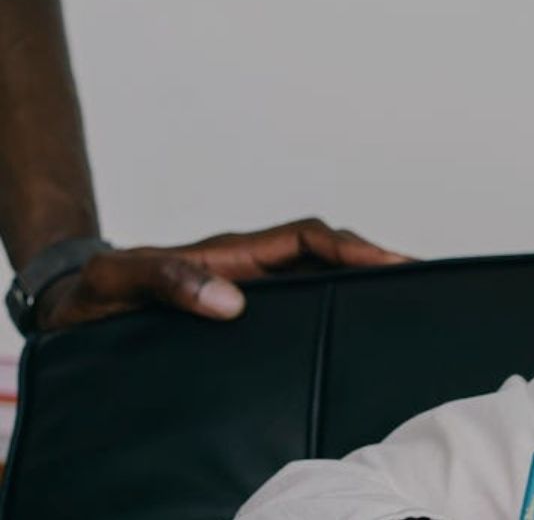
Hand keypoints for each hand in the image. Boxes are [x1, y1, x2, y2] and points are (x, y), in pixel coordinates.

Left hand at [32, 217, 411, 329]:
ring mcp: (251, 289)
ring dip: (362, 282)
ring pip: (320, 276)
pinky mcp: (246, 314)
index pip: (309, 239)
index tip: (394, 263)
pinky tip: (353, 331)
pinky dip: (337, 307)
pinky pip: (304, 303)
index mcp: (235, 253)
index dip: (354, 249)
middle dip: (377, 260)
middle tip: (424, 279)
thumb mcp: (124, 280)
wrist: (71, 307)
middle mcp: (251, 268)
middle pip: (328, 253)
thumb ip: (172, 281)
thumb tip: (233, 300)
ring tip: (406, 301)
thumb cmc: (95, 290)